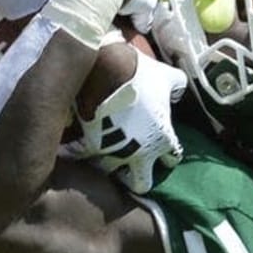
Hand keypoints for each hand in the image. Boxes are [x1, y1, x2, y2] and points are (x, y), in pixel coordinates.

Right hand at [65, 48, 186, 193]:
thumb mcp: (166, 76)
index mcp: (161, 139)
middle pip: (141, 184)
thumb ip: (177, 87)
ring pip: (110, 171)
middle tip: (132, 162)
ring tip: (104, 151)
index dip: (167, 153)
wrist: (106, 68)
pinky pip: (82, 157)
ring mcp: (112, 153)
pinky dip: (79, 153)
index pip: (171, 159)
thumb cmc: (140, 74)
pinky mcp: (89, 147)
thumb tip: (177, 92)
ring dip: (108, 163)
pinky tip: (75, 146)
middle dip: (137, 176)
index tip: (160, 146)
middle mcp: (138, 153)